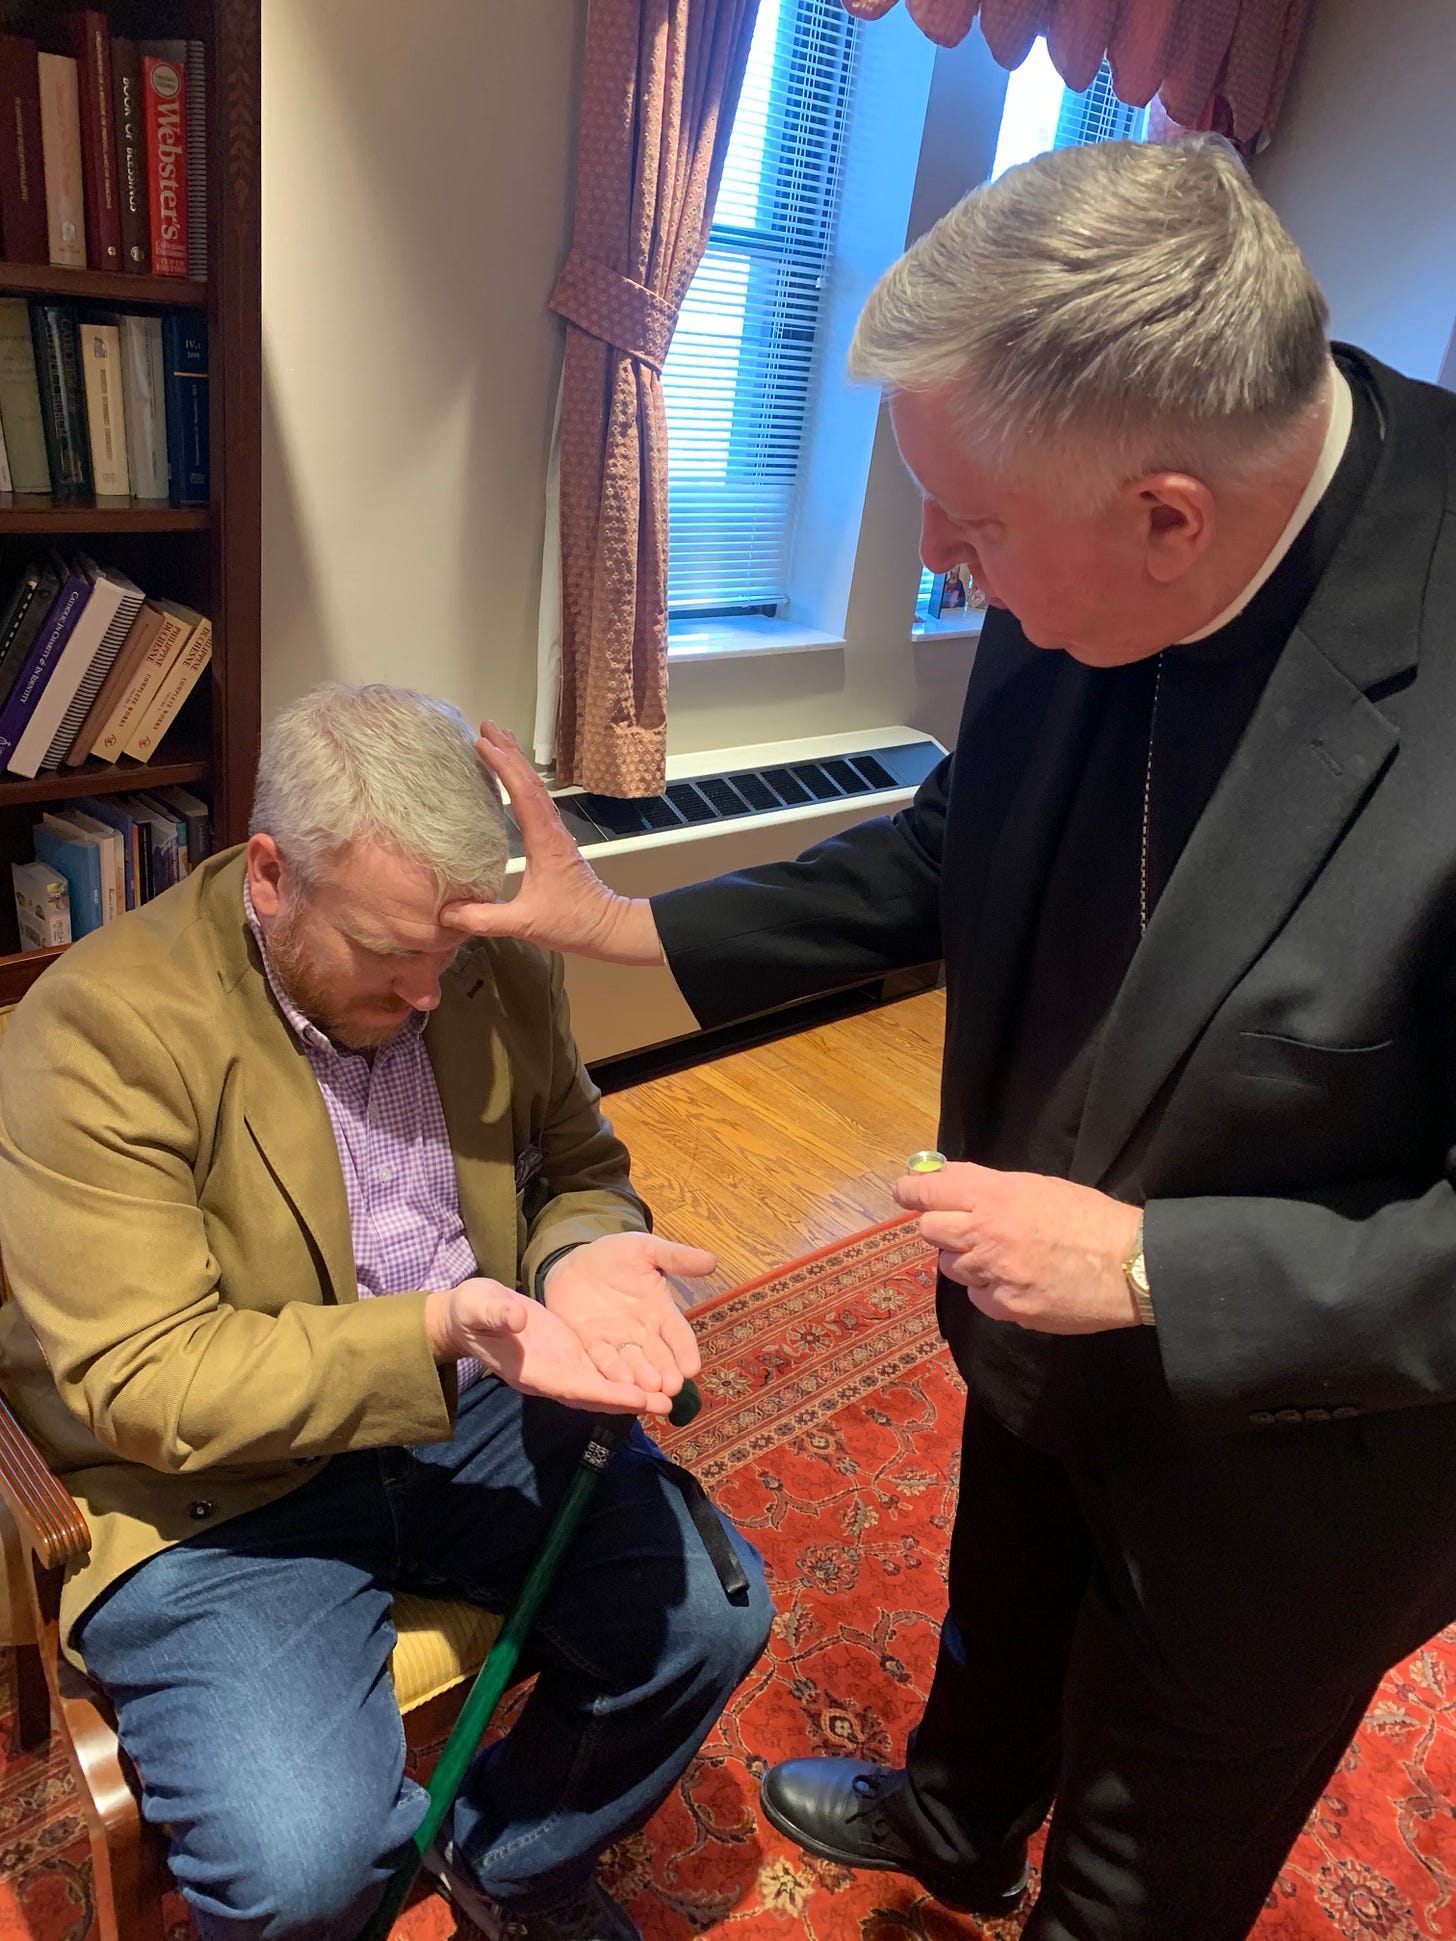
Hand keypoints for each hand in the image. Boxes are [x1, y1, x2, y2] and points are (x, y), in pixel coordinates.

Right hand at [424, 1276, 669, 1414]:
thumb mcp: (480, 1305)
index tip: (636, 1398)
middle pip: (594, 1395)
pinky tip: (649, 1374)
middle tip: (666, 1405)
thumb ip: (498, 1313)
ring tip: (669, 1396)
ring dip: (632, 1393)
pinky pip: (598, 1371)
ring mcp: (559, 1368)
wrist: (469, 1316)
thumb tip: (518, 1318)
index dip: (605, 1394)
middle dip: (628, 1401)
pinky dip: (622, 1376)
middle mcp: (550, 1376)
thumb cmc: (471, 1311)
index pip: (573, 1386)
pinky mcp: (567, 1355)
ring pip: (600, 1386)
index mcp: (531, 1370)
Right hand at [439, 723, 664, 965]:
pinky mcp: (556, 842)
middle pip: (530, 781)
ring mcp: (555, 834)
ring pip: (536, 788)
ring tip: (497, 740)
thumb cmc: (573, 923)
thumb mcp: (526, 924)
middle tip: (486, 726)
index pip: (522, 794)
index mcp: (545, 841)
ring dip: (517, 763)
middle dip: (509, 751)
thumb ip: (484, 919)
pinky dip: (522, 783)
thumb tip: (445, 913)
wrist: (609, 929)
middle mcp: (552, 830)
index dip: (503, 766)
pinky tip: (511, 780)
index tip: (482, 743)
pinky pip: (537, 802)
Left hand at [541, 1232, 711, 1396]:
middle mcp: (643, 1334)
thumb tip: (712, 1261)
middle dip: (667, 1374)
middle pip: (659, 1358)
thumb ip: (675, 1257)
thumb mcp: (646, 1250)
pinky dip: (611, 1372)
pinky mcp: (590, 1344)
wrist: (575, 1260)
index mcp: (661, 1312)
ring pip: (634, 1365)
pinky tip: (619, 1382)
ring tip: (650, 1389)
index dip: (686, 1351)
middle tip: (673, 1388)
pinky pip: (602, 1360)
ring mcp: (617, 1342)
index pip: (679, 1336)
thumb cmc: (616, 1255)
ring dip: (642, 1379)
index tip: (693, 1368)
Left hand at [893, 1163, 1143, 1334]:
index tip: (904, 1192)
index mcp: (997, 1195)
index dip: (910, 1191)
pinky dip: (989, 1290)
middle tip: (961, 1227)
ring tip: (1000, 1256)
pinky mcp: (1007, 1307)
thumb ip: (989, 1185)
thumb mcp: (1038, 1185)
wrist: (1131, 1264)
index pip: (930, 1190)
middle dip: (940, 1227)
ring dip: (965, 1260)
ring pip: (950, 1266)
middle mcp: (988, 1232)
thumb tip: (946, 1181)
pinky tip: (1016, 1281)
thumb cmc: (1089, 1217)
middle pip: (929, 1230)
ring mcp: (996, 1274)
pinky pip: (977, 1297)